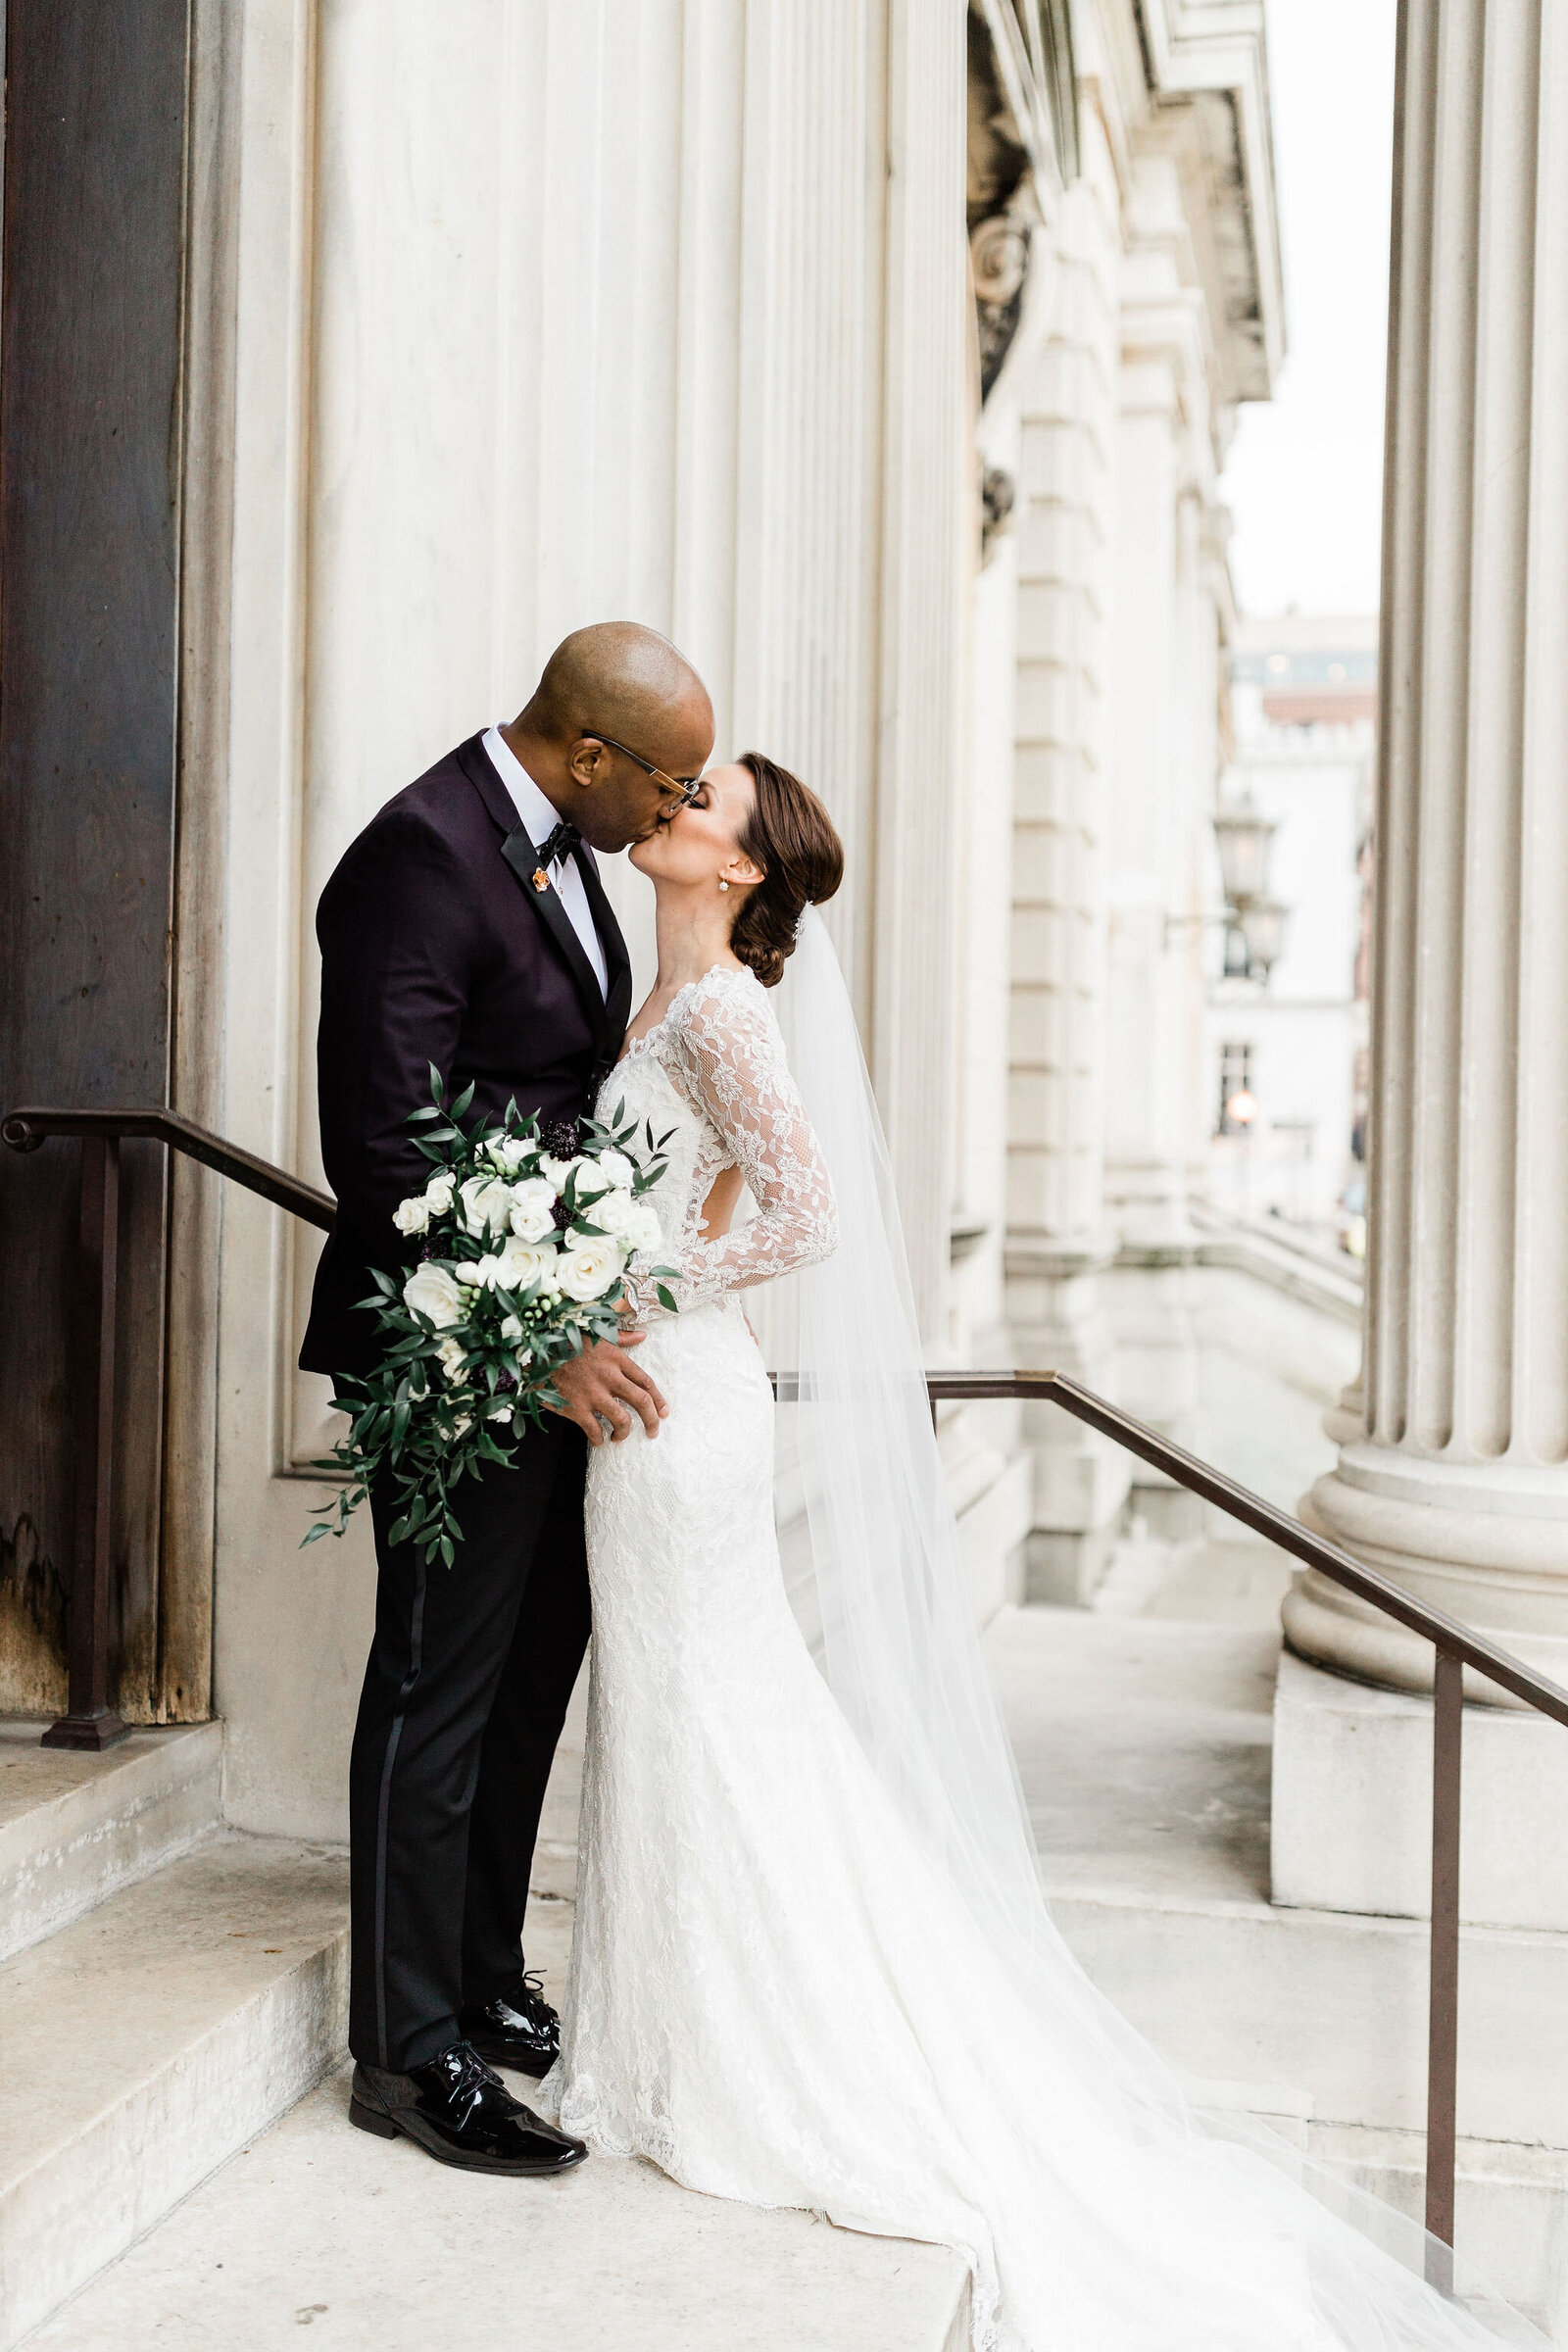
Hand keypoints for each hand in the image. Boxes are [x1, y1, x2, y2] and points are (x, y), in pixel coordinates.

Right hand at [549, 1334, 667, 1445]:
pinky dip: (599, 1439)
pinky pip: (594, 1430)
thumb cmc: (566, 1340)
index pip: (646, 1382)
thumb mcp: (597, 1333)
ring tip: (620, 1437)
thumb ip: (622, 1337)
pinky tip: (598, 1440)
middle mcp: (609, 1376)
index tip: (664, 1411)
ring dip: (624, 1433)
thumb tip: (643, 1335)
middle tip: (654, 1432)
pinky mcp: (575, 1407)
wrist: (536, 1350)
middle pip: (641, 1402)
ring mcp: (593, 1393)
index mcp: (616, 1359)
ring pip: (622, 1420)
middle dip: (652, 1420)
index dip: (659, 1399)